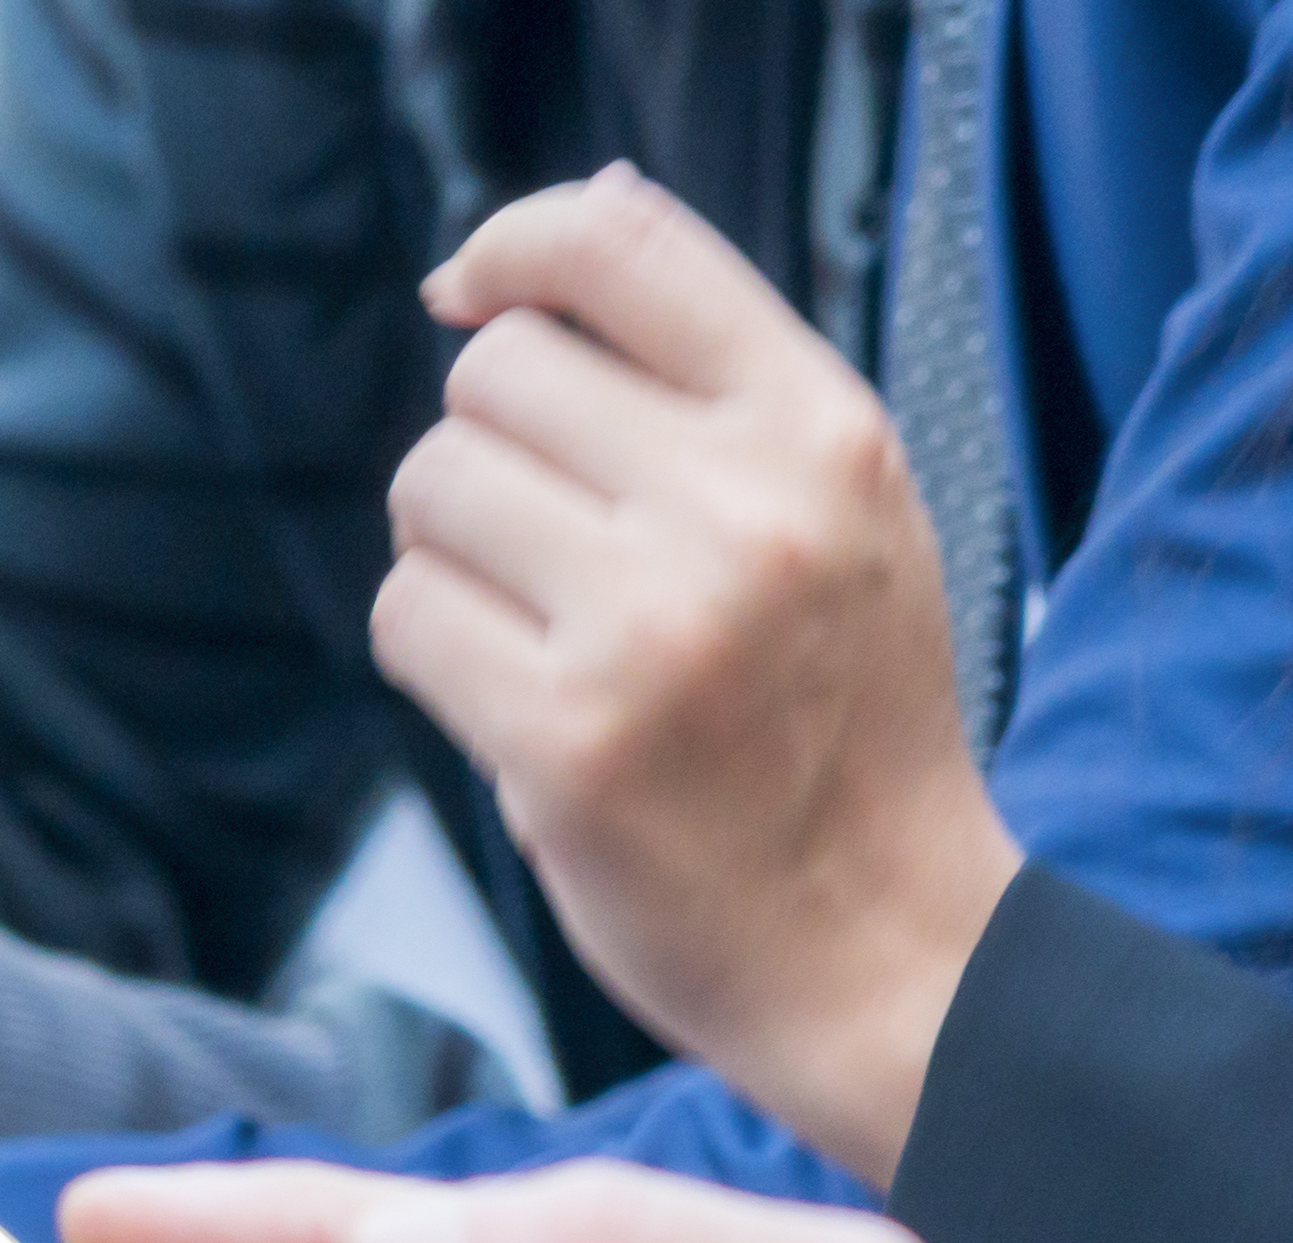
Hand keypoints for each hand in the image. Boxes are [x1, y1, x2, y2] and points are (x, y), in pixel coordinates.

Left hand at [377, 170, 1022, 1184]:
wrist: (885, 946)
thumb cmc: (840, 724)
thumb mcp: (843, 515)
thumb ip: (716, 384)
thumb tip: (548, 245)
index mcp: (824, 433)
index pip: (623, 247)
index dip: (513, 248)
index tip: (465, 292)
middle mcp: (744, 510)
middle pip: (495, 376)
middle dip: (492, 454)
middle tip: (556, 553)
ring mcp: (651, 626)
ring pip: (432, 487)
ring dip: (454, 555)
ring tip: (544, 630)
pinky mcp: (562, 740)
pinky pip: (407, 615)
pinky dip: (435, 652)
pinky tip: (516, 702)